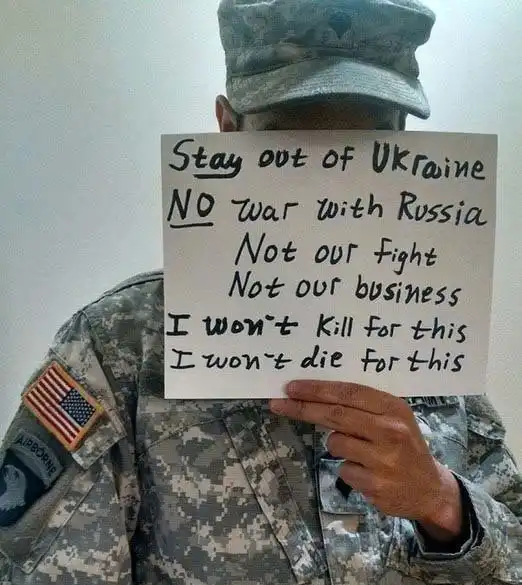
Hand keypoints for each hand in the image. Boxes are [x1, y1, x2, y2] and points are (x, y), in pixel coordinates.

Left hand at [269, 380, 462, 536]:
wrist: (429, 488)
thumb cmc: (404, 444)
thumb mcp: (393, 417)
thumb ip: (362, 405)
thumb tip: (317, 393)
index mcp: (393, 408)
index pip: (348, 393)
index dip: (317, 389)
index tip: (291, 387)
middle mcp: (390, 431)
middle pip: (335, 415)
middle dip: (303, 408)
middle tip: (278, 403)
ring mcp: (383, 460)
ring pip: (335, 443)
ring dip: (336, 445)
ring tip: (360, 450)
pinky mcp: (375, 484)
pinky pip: (342, 469)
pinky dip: (347, 468)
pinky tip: (367, 471)